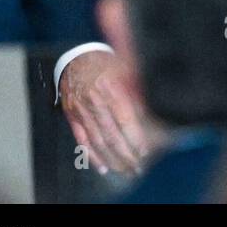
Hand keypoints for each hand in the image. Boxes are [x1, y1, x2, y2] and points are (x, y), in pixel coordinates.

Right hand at [60, 49, 151, 175]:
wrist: (76, 56)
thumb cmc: (106, 63)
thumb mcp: (126, 68)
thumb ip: (138, 89)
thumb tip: (153, 110)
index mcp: (111, 88)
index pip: (126, 119)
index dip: (135, 138)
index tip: (144, 151)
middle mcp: (95, 101)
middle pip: (112, 134)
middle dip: (126, 154)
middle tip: (138, 166)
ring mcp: (81, 110)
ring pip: (98, 141)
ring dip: (112, 158)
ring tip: (125, 169)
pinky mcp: (72, 116)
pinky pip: (82, 140)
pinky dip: (91, 156)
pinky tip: (102, 167)